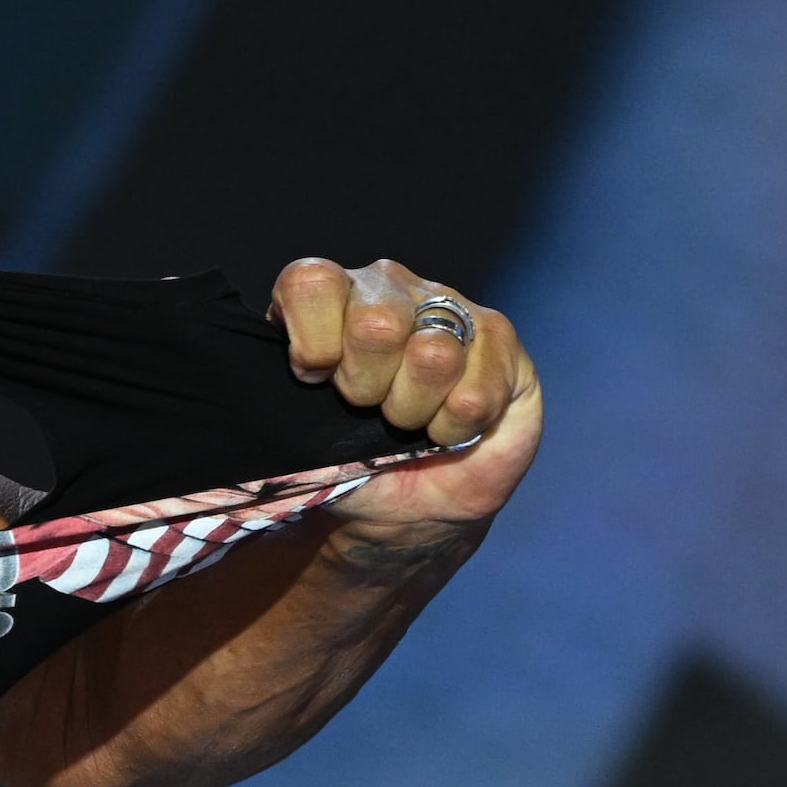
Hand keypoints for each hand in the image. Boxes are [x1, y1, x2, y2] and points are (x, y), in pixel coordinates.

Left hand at [269, 258, 540, 538]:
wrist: (415, 503)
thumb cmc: (354, 462)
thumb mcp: (305, 444)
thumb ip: (289, 417)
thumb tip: (296, 403)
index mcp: (328, 299)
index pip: (312, 283)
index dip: (312, 342)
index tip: (312, 378)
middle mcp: (386, 289)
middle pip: (375, 321)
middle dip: (366, 386)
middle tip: (368, 407)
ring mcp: (446, 305)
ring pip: (432, 354)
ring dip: (413, 409)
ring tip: (409, 420)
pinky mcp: (497, 337)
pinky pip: (475, 393)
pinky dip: (455, 429)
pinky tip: (447, 426)